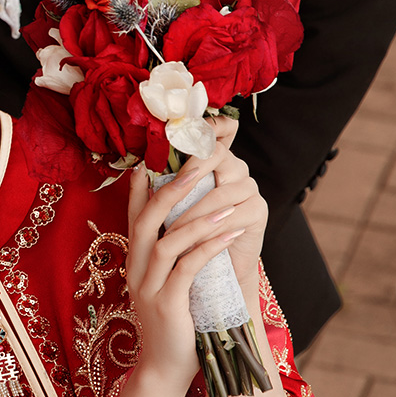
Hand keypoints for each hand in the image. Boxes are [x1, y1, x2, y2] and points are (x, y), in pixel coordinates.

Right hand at [125, 122, 261, 390]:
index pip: (134, 215)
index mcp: (134, 263)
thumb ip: (173, 257)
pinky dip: (210, 246)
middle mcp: (135, 271)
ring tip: (227, 202)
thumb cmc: (175, 324)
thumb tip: (193, 225)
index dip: (143, 186)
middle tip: (199, 166)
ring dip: (200, 218)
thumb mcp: (168, 285)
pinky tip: (231, 233)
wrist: (165, 370)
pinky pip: (187, 267)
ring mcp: (148, 288)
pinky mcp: (167, 304)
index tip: (157, 159)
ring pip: (168, 240)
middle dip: (173, 189)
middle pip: (147, 219)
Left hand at [162, 117, 267, 288]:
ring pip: (218, 194)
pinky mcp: (258, 211)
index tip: (183, 130)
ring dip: (191, 215)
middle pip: (217, 154)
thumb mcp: (167, 210)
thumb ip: (155, 188)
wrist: (211, 271)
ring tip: (169, 233)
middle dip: (190, 171)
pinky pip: (230, 218)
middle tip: (168, 192)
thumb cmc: (186, 236)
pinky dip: (207, 233)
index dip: (208, 125)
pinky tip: (192, 243)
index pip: (217, 131)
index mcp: (213, 160)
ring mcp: (249, 188)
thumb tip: (137, 168)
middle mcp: (235, 168)